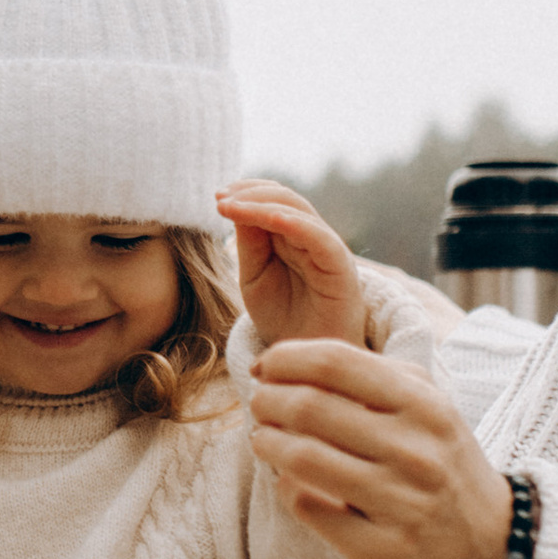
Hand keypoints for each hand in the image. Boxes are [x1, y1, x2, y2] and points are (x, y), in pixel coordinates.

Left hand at [216, 177, 367, 353]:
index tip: (218, 196)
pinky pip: (318, 237)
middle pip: (286, 199)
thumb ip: (250, 244)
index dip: (247, 193)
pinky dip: (292, 222)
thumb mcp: (255, 279)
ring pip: (299, 211)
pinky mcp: (339, 266)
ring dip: (261, 204)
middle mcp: (313, 238)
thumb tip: (235, 205)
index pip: (274, 201)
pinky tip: (266, 219)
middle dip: (250, 193)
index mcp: (294, 239)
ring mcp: (328, 250)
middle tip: (219, 197)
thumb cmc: (284, 321)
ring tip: (230, 206)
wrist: (308, 365)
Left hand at [247, 336, 513, 558]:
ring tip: (263, 439)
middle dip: (268, 401)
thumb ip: (374, 376)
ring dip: (267, 443)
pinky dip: (287, 490)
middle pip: (309, 408)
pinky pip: (309, 510)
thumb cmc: (445, 465)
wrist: (496, 548)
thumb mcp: (430, 408)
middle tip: (259, 404)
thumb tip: (293, 360)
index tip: (266, 367)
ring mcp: (400, 505)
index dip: (286, 359)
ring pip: (301, 460)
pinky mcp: (382, 552)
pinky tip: (289, 482)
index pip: (337, 362)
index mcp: (426, 407)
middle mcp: (416, 453)